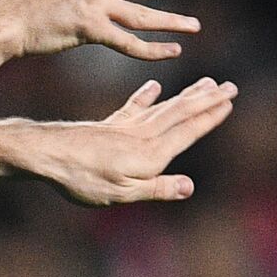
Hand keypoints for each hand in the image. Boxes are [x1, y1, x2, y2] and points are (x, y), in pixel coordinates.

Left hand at [19, 77, 237, 204]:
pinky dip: (146, 97)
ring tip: (205, 83)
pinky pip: (133, 108)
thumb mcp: (121, 193)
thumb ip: (156, 188)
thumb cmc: (82, 178)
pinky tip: (154, 87)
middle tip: (229, 85)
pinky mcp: (108, 126)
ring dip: (185, 96)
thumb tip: (190, 186)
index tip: (230, 100)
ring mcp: (124, 128)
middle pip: (179, 114)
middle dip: (205, 100)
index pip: (187, 131)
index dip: (209, 116)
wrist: (46, 154)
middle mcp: (141, 136)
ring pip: (162, 108)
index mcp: (150, 154)